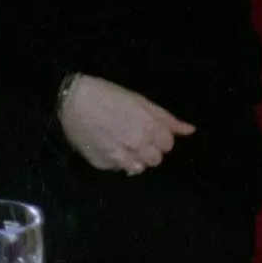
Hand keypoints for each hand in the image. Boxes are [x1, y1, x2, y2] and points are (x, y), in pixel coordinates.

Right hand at [57, 74, 194, 175]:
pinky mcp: (102, 164)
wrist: (70, 100)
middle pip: (156, 159)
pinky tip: (108, 145)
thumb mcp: (140, 100)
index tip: (149, 129)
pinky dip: (116, 160)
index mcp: (148, 127)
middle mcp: (137, 145)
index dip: (159, 137)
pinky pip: (118, 168)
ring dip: (134, 158)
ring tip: (122, 143)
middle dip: (149, 149)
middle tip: (134, 136)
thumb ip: (166, 118)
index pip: (168, 145)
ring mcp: (119, 157)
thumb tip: (190, 130)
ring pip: (139, 168)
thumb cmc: (107, 94)